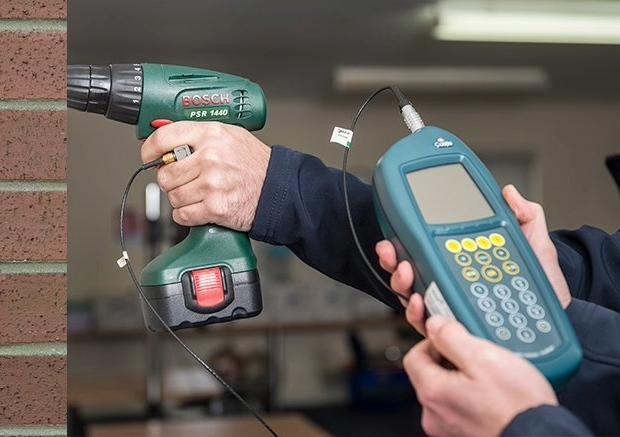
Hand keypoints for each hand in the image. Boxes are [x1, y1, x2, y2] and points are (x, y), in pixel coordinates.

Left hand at [141, 121, 270, 231]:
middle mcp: (210, 157)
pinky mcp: (214, 207)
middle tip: (183, 180)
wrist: (277, 188)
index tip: (149, 156)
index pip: (163, 137)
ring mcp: (211, 184)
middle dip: (170, 180)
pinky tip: (200, 207)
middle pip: (165, 173)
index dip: (150, 149)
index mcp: (210, 134)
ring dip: (180, 199)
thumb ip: (197, 136)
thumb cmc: (254, 163)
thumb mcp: (228, 135)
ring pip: (172, 196)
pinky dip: (187, 215)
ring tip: (198, 193)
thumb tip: (165, 142)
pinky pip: (182, 215)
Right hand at [375, 184, 571, 329]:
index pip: (426, 248)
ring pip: (412, 296)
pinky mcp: (458, 326)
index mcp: (462, 260)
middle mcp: (451, 282)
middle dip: (392, 261)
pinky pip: (429, 324)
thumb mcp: (534, 244)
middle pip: (409, 271)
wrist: (557, 315)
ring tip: (405, 272)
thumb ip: (523, 216)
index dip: (405, 239)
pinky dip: (417, 314)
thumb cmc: (542, 284)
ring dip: (401, 283)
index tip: (395, 231)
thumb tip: (509, 193)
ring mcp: (452, 305)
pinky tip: (419, 302)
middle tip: (392, 252)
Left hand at [404, 316, 557, 436]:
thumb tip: (434, 324)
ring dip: (465, 377)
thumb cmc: (517, 406)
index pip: (414, 355)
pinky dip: (473, 395)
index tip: (452, 337)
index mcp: (432, 391)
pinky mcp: (465, 432)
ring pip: (447, 389)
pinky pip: (461, 405)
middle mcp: (435, 413)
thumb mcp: (484, 356)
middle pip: (430, 372)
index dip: (432, 341)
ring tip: (491, 375)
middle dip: (451, 358)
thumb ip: (451, 335)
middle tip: (478, 355)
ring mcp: (449, 426)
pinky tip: (494, 392)